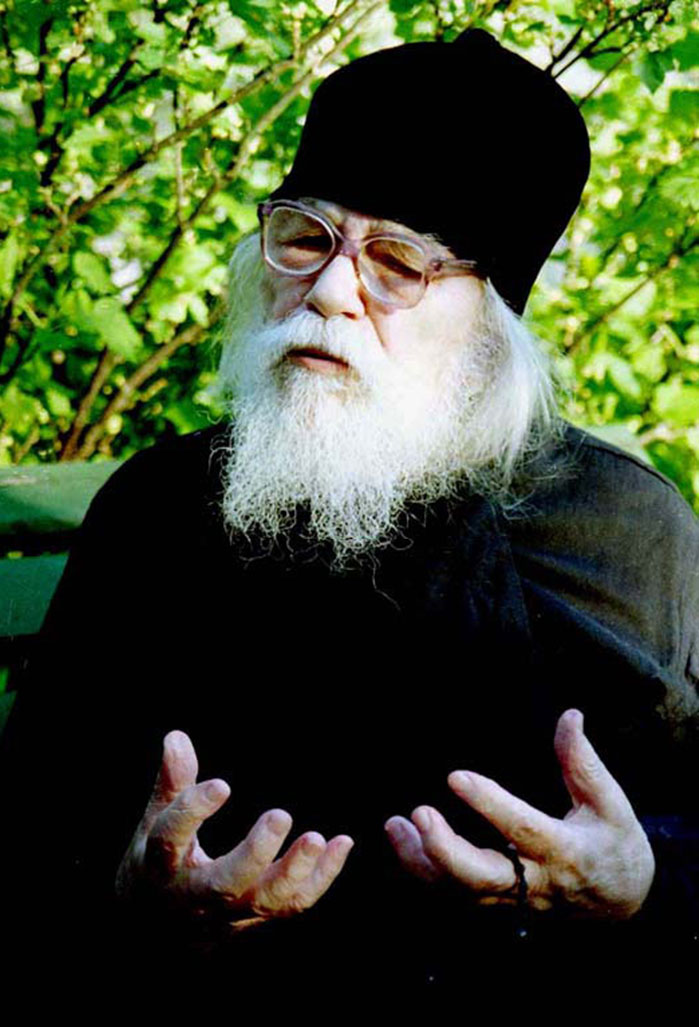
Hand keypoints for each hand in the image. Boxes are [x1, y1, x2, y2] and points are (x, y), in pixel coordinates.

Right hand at [116, 730, 353, 936]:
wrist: (161, 928)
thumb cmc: (159, 861)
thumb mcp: (154, 822)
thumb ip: (172, 782)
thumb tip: (177, 736)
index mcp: (160, 867)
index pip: (170, 841)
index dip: (193, 812)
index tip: (222, 785)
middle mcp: (194, 897)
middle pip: (225, 884)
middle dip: (254, 854)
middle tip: (280, 815)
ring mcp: (228, 915)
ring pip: (265, 901)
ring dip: (295, 871)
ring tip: (317, 837)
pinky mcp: (256, 920)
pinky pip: (292, 905)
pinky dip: (321, 878)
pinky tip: (342, 843)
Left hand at [385, 709, 654, 918]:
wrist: (623, 904)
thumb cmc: (616, 844)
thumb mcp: (612, 804)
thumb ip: (583, 762)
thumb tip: (569, 715)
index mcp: (564, 851)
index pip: (522, 829)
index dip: (488, 804)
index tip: (455, 776)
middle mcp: (535, 881)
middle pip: (482, 878)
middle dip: (444, 850)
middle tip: (419, 812)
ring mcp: (513, 899)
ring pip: (459, 892)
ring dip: (422, 861)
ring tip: (395, 824)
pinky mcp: (499, 904)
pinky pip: (454, 895)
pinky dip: (424, 870)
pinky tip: (403, 838)